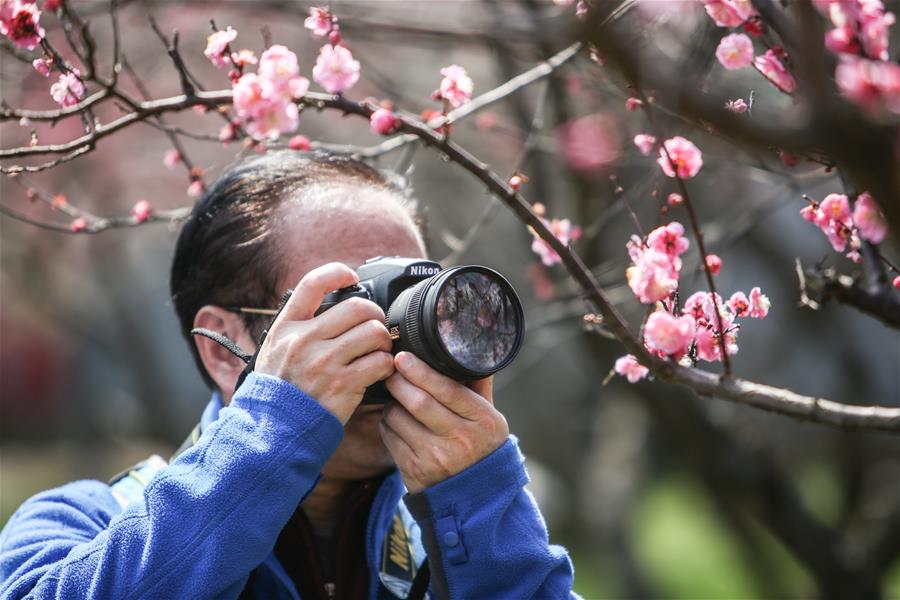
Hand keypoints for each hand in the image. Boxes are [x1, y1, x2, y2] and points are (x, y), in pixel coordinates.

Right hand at [255, 262, 394, 423]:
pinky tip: (377, 371)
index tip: (350, 276)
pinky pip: (380, 362)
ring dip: (383, 341)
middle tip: (375, 326)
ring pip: (374, 332)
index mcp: (288, 327)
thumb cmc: (280, 389)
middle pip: (357, 307)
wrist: (274, 429)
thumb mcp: (276, 349)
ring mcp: (325, 362)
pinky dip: (385, 365)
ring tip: (377, 350)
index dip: (336, 273)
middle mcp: (305, 340)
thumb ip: (300, 327)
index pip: (312, 284)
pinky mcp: (343, 384)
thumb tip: (331, 304)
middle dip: (375, 315)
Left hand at [380, 352, 508, 493]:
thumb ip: (478, 384)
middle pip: (418, 402)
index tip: (403, 356)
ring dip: (391, 402)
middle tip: (392, 370)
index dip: (421, 371)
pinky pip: (389, 436)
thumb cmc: (482, 445)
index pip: (447, 390)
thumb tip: (470, 349)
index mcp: (482, 421)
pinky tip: (396, 419)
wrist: (478, 496)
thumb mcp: (490, 415)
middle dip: (399, 381)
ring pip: (398, 418)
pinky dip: (388, 422)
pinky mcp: (414, 472)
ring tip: (397, 397)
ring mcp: (435, 458)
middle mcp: (460, 440)